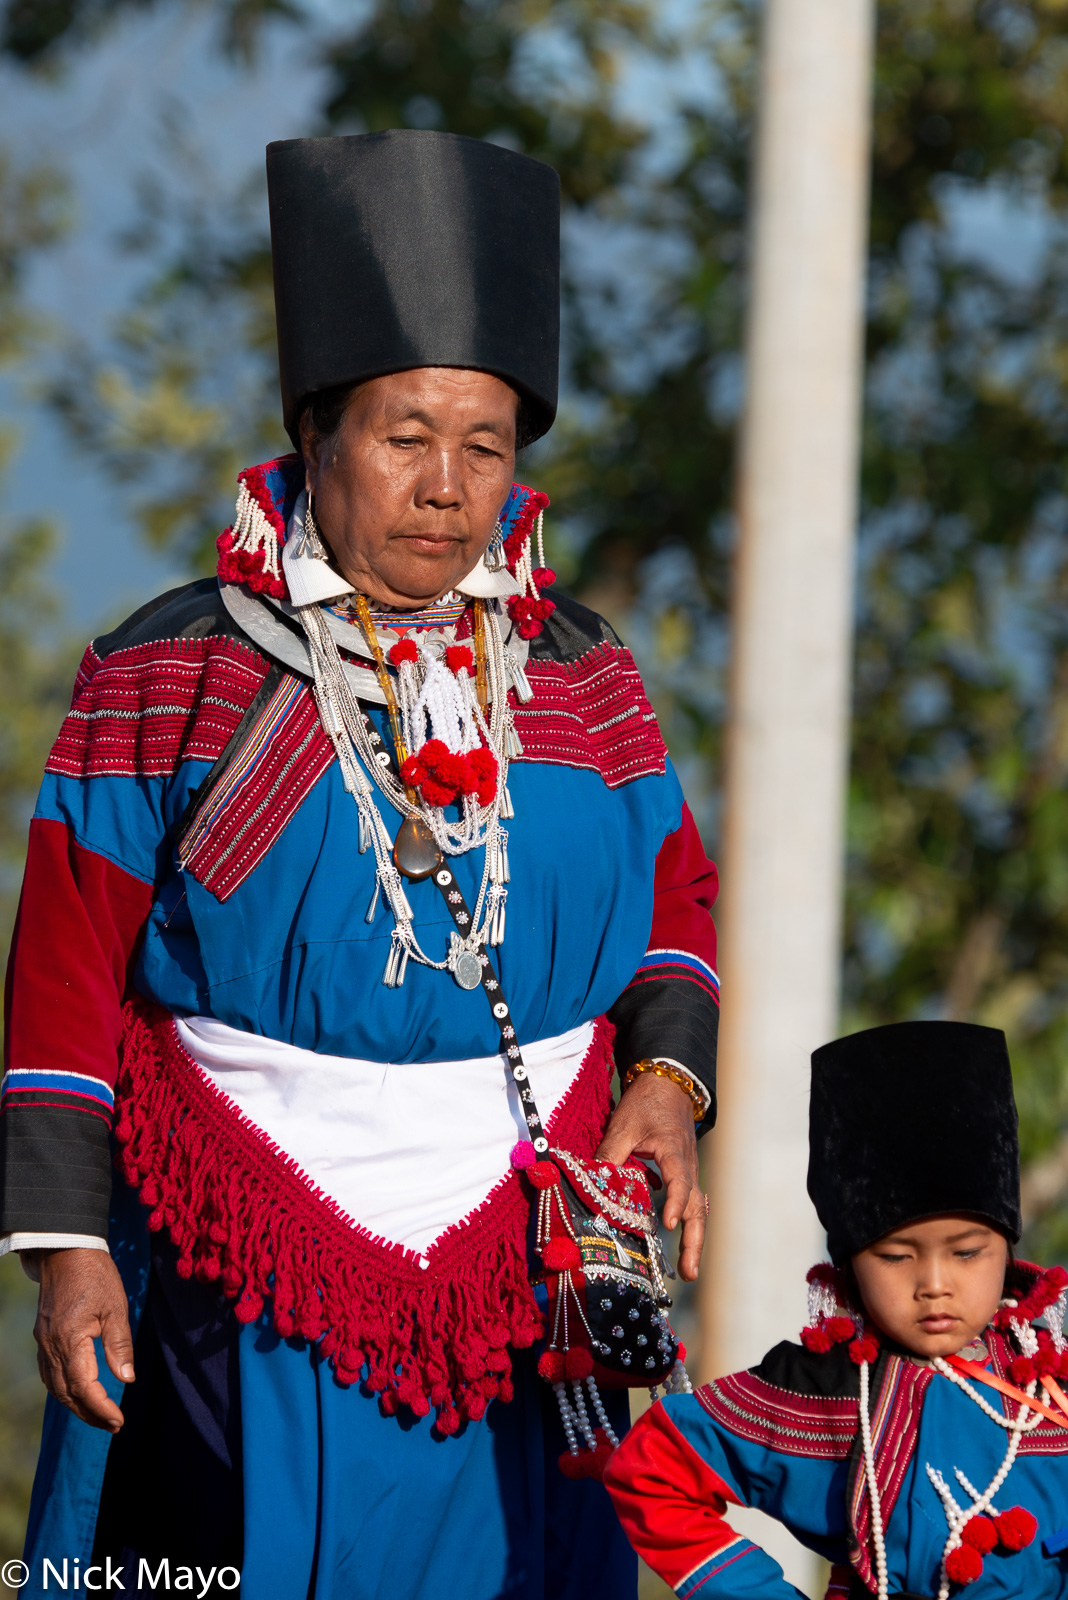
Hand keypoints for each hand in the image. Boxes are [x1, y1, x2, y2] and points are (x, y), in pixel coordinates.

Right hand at [31, 1248, 133, 1430]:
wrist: (65, 1251)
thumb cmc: (95, 1275)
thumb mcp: (116, 1307)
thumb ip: (119, 1345)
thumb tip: (125, 1380)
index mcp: (70, 1340)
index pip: (84, 1388)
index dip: (101, 1409)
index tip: (120, 1421)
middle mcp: (51, 1346)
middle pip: (67, 1394)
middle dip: (89, 1414)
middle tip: (113, 1425)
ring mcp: (43, 1342)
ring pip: (55, 1387)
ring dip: (76, 1405)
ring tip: (100, 1415)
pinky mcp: (43, 1336)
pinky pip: (50, 1373)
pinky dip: (65, 1389)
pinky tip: (80, 1392)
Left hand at [596, 1072, 704, 1281]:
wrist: (667, 1084)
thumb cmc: (646, 1102)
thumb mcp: (623, 1125)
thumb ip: (609, 1155)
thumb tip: (592, 1184)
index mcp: (673, 1152)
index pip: (680, 1182)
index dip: (676, 1204)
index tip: (669, 1225)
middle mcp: (687, 1165)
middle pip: (697, 1208)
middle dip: (694, 1241)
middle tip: (688, 1272)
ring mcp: (688, 1170)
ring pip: (697, 1209)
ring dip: (694, 1239)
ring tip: (687, 1271)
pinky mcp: (683, 1173)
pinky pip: (691, 1202)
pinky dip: (688, 1223)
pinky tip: (679, 1242)